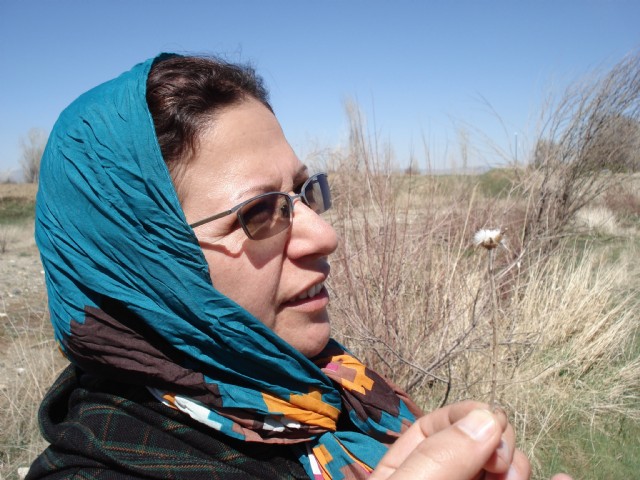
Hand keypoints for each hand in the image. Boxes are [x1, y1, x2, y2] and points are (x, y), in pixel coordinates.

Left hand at [370, 400, 570, 479]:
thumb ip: (438, 459)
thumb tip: (488, 418)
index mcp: (409, 468)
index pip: (438, 425)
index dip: (467, 416)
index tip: (492, 425)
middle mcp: (445, 478)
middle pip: (479, 444)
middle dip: (499, 442)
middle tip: (503, 466)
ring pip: (506, 469)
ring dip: (521, 464)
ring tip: (518, 477)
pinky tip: (564, 477)